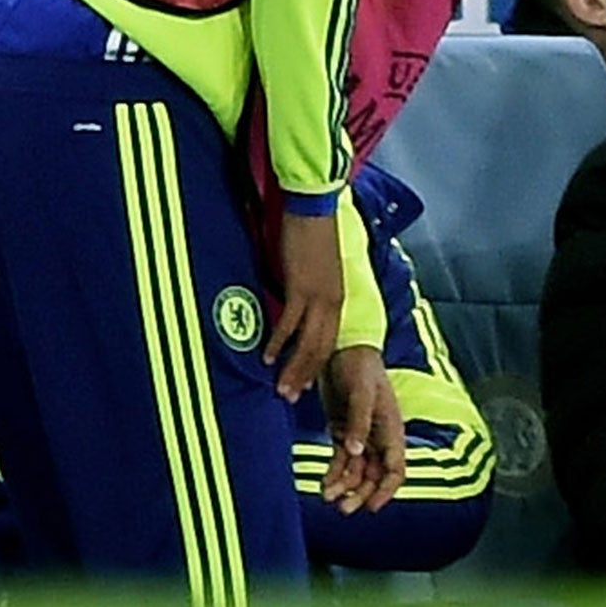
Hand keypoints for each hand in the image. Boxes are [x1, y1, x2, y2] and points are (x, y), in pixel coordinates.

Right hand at [265, 210, 341, 402]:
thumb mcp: (316, 270)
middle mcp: (332, 302)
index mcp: (337, 298)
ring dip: (294, 368)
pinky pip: (290, 324)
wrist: (315, 208)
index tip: (305, 385)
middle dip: (305, 375)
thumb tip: (294, 306)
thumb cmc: (313, 235)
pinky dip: (279, 343)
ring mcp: (319, 297)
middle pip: (321, 349)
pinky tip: (268, 358)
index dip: (317, 365)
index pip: (329, 341)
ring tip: (280, 388)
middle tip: (289, 397)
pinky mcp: (302, 288)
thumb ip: (308, 290)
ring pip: (309, 343)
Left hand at [319, 345, 406, 514]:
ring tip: (327, 497)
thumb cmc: (360, 366)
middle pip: (374, 476)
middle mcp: (378, 437)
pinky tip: (324, 486)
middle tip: (343, 509)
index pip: (396, 468)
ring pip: (356, 472)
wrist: (342, 348)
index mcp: (391, 428)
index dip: (386, 490)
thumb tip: (356, 452)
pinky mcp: (343, 432)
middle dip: (361, 494)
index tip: (372, 506)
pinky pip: (341, 461)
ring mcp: (360, 436)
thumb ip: (360, 422)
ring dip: (345, 487)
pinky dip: (334, 474)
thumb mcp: (362, 393)